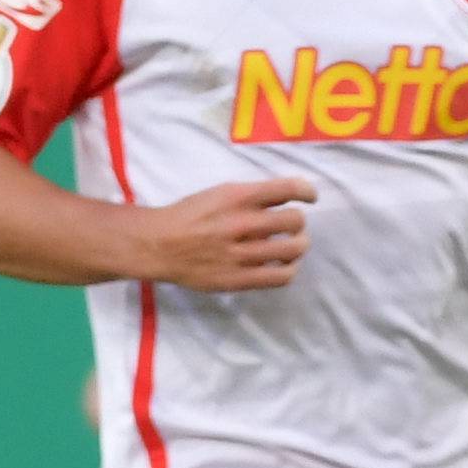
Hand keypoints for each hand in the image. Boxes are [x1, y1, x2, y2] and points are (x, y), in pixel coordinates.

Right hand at [132, 175, 315, 293]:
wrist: (158, 245)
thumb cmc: (191, 216)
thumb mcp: (220, 193)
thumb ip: (253, 195)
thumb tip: (292, 196)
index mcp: (236, 197)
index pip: (288, 189)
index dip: (307, 192)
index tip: (309, 197)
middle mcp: (241, 224)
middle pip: (296, 220)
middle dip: (298, 222)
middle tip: (291, 226)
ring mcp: (241, 254)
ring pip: (294, 249)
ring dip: (298, 245)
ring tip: (291, 246)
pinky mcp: (238, 279)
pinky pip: (282, 276)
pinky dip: (289, 269)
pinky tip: (282, 265)